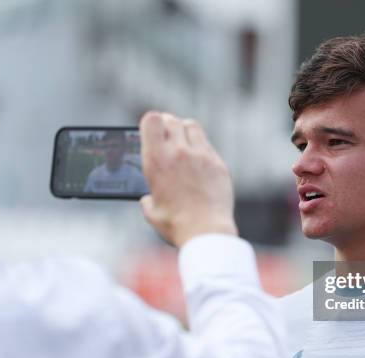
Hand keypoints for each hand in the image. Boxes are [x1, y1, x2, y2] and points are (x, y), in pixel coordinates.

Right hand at [139, 111, 237, 246]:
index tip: (152, 131)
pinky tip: (199, 162)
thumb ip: (147, 198)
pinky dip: (200, 148)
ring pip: (191, 126)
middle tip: (166, 136)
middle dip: (167, 125)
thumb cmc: (176, 224)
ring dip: (184, 130)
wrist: (206, 231)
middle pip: (171, 120)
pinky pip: (207, 145)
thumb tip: (148, 198)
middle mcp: (178, 152)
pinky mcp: (217, 163)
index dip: (151, 123)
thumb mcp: (151, 211)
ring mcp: (200, 155)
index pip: (152, 120)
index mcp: (156, 160)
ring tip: (183, 144)